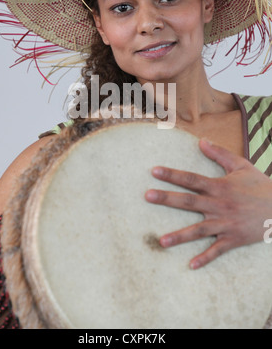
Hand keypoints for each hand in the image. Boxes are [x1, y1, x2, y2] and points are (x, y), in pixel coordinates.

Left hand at [145, 138, 271, 269]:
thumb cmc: (259, 185)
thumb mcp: (241, 165)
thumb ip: (219, 153)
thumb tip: (201, 141)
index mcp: (219, 186)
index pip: (191, 179)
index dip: (172, 174)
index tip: (154, 171)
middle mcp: (219, 205)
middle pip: (189, 201)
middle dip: (167, 199)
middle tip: (147, 196)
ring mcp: (225, 223)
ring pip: (198, 231)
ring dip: (180, 236)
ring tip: (160, 241)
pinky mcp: (234, 238)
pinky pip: (217, 250)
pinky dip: (205, 258)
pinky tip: (190, 266)